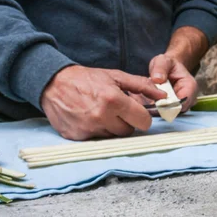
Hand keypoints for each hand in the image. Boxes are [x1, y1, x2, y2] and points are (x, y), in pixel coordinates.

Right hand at [41, 65, 165, 139]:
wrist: (53, 83)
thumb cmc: (87, 79)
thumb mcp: (116, 76)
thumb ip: (142, 86)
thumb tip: (163, 95)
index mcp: (114, 101)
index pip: (143, 122)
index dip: (142, 117)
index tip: (137, 112)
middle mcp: (101, 117)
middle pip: (128, 132)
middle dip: (125, 122)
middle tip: (115, 110)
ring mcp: (88, 129)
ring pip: (112, 137)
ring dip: (110, 127)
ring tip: (100, 112)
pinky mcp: (76, 137)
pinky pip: (96, 139)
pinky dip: (95, 131)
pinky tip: (88, 117)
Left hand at [149, 54, 198, 111]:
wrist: (169, 69)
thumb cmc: (167, 65)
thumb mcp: (162, 61)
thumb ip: (160, 68)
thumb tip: (157, 79)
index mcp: (190, 86)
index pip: (183, 101)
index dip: (170, 104)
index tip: (155, 101)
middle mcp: (189, 99)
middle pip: (177, 110)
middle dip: (162, 108)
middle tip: (148, 102)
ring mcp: (183, 106)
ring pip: (171, 114)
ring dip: (159, 109)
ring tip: (148, 101)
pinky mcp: (174, 109)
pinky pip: (165, 114)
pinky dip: (157, 110)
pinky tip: (150, 104)